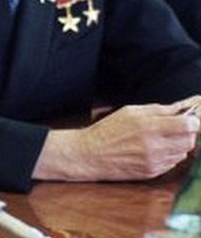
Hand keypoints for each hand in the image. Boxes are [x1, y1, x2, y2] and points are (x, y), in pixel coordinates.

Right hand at [33, 102, 199, 180]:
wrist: (90, 155)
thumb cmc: (107, 130)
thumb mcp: (129, 112)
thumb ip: (158, 110)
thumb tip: (182, 108)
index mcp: (149, 127)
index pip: (188, 126)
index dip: (193, 121)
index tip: (190, 119)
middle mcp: (155, 146)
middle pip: (189, 140)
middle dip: (186, 133)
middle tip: (175, 128)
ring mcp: (155, 162)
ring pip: (183, 152)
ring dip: (177, 145)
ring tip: (160, 139)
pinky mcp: (153, 173)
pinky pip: (172, 163)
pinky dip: (168, 155)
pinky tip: (153, 150)